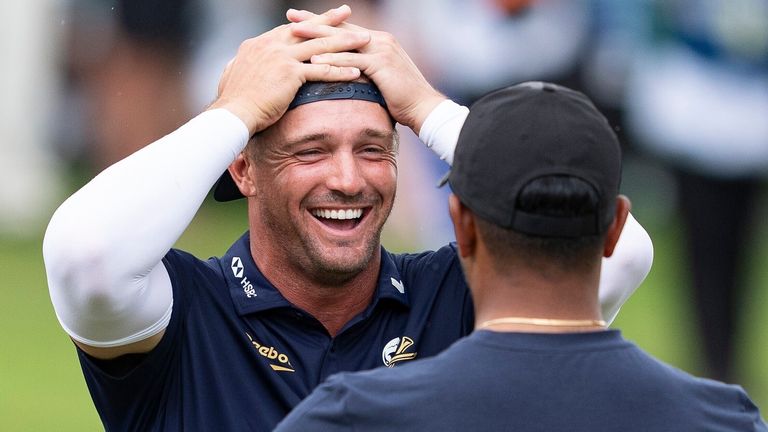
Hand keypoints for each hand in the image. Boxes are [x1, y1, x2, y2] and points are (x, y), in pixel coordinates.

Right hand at [209, 5, 370, 134]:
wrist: (233, 114)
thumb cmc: (232, 102)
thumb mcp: (231, 76)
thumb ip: (236, 66)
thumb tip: (233, 65)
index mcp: (258, 44)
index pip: (288, 30)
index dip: (306, 24)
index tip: (320, 19)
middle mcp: (270, 45)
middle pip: (307, 30)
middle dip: (329, 20)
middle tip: (346, 12)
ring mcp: (281, 57)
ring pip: (320, 46)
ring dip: (345, 42)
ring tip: (364, 39)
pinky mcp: (290, 73)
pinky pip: (322, 70)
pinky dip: (341, 71)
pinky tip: (357, 72)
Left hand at [287, 8, 446, 134]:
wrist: (423, 108)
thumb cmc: (401, 99)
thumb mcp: (378, 79)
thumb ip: (362, 71)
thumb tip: (343, 74)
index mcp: (377, 41)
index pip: (344, 29)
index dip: (321, 23)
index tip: (299, 20)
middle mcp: (379, 40)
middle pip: (340, 28)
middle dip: (314, 21)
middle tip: (290, 16)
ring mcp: (381, 49)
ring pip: (343, 41)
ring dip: (317, 36)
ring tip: (294, 33)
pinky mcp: (382, 63)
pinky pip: (352, 60)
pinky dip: (332, 59)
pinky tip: (314, 60)